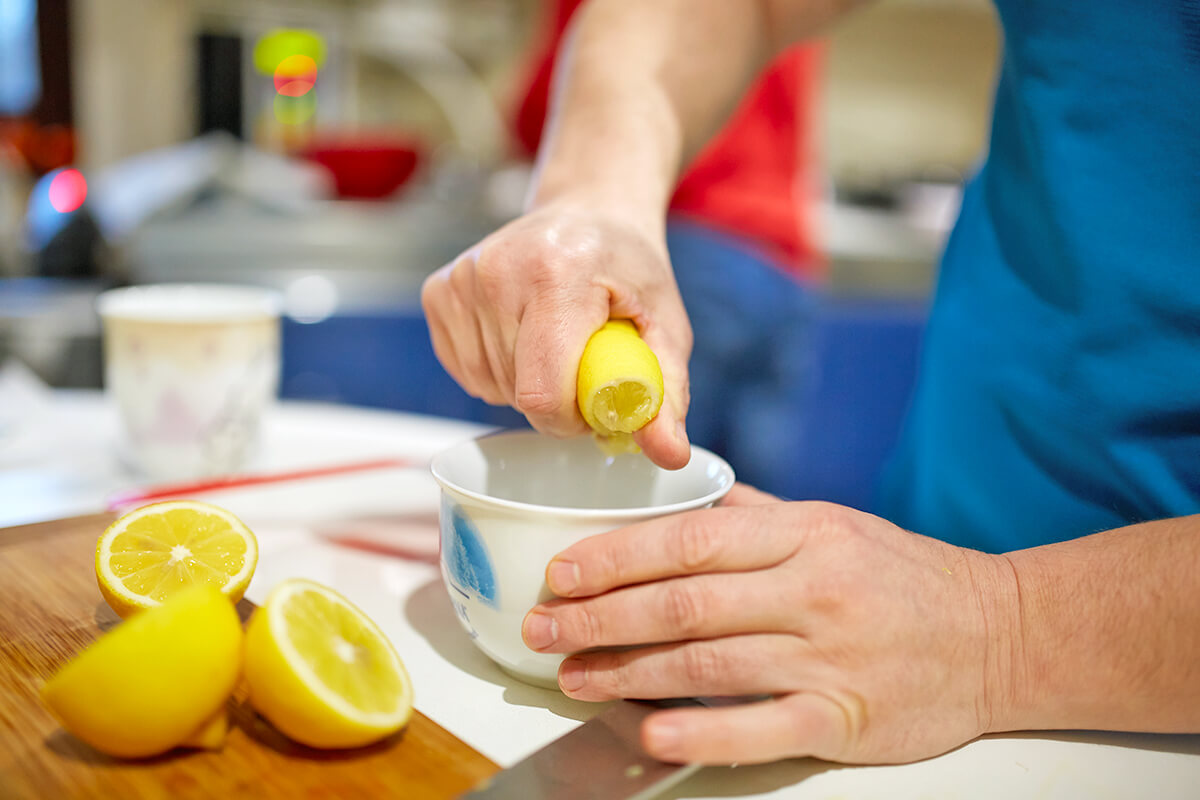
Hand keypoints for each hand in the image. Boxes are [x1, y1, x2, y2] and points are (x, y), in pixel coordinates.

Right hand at [421, 203, 692, 468]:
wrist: (589, 211)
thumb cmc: (629, 270)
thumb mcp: (666, 326)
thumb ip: (665, 392)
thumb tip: (669, 455)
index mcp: (557, 275)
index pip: (543, 393)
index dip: (571, 419)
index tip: (596, 398)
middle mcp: (498, 272)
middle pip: (517, 394)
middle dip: (555, 398)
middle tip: (584, 359)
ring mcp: (461, 280)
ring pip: (489, 387)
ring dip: (525, 384)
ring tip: (555, 340)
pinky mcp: (438, 291)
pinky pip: (466, 371)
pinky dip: (498, 371)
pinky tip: (523, 335)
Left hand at [521, 484, 1019, 764]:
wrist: (1002, 633)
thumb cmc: (905, 575)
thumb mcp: (833, 522)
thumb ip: (754, 514)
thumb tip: (680, 494)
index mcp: (803, 535)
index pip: (688, 541)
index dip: (614, 557)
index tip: (560, 572)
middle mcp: (811, 591)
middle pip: (683, 603)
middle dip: (600, 617)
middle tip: (543, 627)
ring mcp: (829, 657)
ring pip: (707, 665)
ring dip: (628, 674)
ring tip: (573, 677)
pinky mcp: (846, 718)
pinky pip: (762, 729)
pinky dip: (701, 734)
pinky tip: (649, 734)